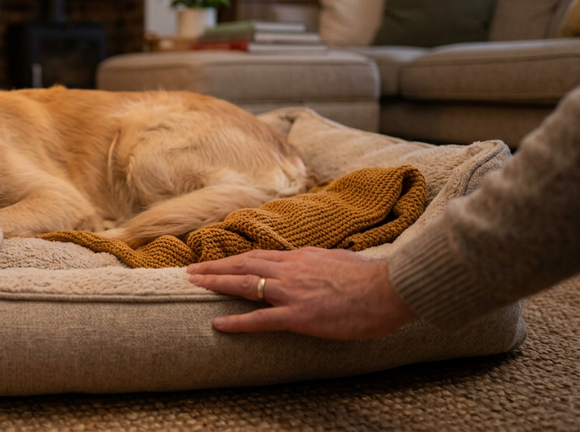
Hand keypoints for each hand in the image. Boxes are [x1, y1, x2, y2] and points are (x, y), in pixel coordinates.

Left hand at [186, 247, 417, 339]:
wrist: (389, 289)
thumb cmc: (371, 278)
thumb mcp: (339, 261)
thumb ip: (319, 261)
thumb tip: (313, 261)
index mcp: (301, 258)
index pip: (259, 256)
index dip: (234, 259)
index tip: (216, 262)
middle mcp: (291, 270)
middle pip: (243, 264)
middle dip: (214, 267)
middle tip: (190, 270)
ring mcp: (292, 292)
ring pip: (245, 284)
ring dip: (216, 283)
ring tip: (192, 284)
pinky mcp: (299, 316)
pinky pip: (261, 319)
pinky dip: (237, 321)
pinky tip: (218, 324)